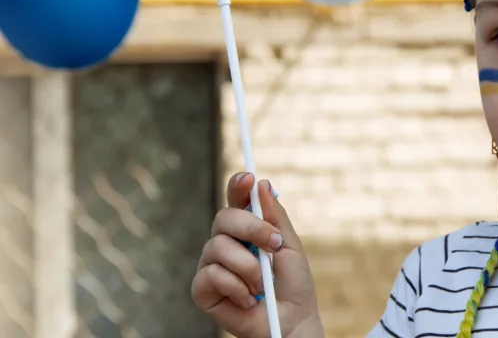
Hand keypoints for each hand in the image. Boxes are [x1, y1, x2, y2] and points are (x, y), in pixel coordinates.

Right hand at [191, 173, 323, 337]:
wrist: (291, 321)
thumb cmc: (293, 286)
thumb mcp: (289, 246)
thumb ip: (275, 217)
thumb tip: (262, 183)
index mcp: (246, 230)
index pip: (235, 200)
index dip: (237, 186)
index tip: (249, 178)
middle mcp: (225, 243)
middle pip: (223, 217)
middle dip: (251, 228)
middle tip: (274, 245)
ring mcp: (211, 265)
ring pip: (218, 246)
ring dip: (249, 267)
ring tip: (262, 285)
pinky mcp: (202, 289)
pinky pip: (211, 274)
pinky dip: (236, 287)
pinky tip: (248, 299)